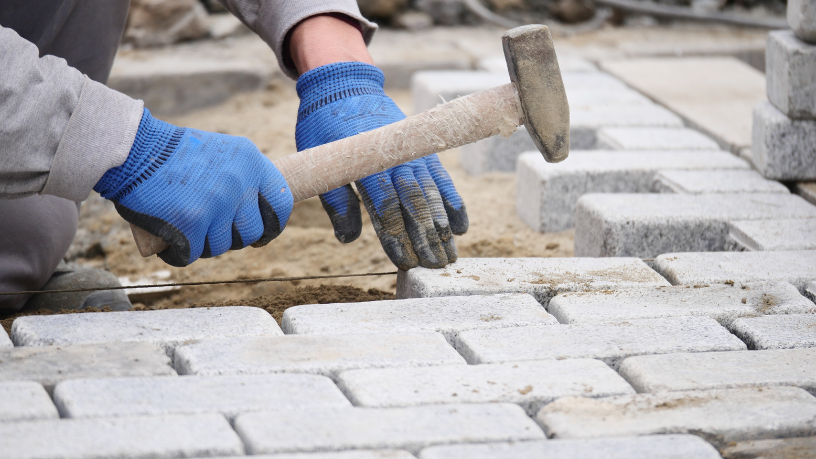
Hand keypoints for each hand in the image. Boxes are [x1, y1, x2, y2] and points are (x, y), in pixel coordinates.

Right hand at [94, 109, 292, 266]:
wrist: (133, 150)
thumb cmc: (173, 154)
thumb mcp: (221, 153)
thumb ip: (241, 177)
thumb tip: (256, 213)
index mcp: (251, 161)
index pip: (281, 202)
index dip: (273, 224)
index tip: (261, 232)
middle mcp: (239, 182)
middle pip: (252, 231)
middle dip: (233, 238)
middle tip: (213, 231)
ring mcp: (217, 203)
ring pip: (222, 245)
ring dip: (205, 245)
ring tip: (187, 228)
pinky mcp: (193, 222)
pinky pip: (195, 254)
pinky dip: (181, 254)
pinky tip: (172, 243)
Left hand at [294, 62, 467, 269]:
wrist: (344, 84)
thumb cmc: (325, 125)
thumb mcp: (321, 161)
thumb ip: (336, 200)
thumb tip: (348, 238)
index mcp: (367, 163)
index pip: (386, 206)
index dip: (397, 236)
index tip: (405, 262)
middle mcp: (395, 158)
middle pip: (415, 203)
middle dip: (426, 238)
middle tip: (435, 266)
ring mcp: (412, 153)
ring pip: (431, 194)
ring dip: (442, 227)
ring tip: (449, 255)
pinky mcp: (422, 150)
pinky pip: (442, 178)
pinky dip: (452, 202)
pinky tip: (461, 226)